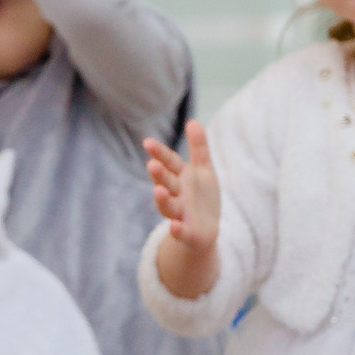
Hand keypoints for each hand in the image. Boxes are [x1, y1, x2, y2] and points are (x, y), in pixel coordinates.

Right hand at [143, 120, 221, 299]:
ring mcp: (180, 214)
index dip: (160, 154)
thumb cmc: (201, 198)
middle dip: (159, 175)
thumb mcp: (203, 171)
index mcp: (181, 178)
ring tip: (158, 191)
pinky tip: (174, 226)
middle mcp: (176, 195)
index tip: (147, 143)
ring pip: (169, 206)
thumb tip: (193, 121)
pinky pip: (181, 232)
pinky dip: (178, 230)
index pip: (169, 163)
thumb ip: (198, 148)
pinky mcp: (188, 233)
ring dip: (162, 199)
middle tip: (152, 164)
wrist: (206, 230)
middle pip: (166, 183)